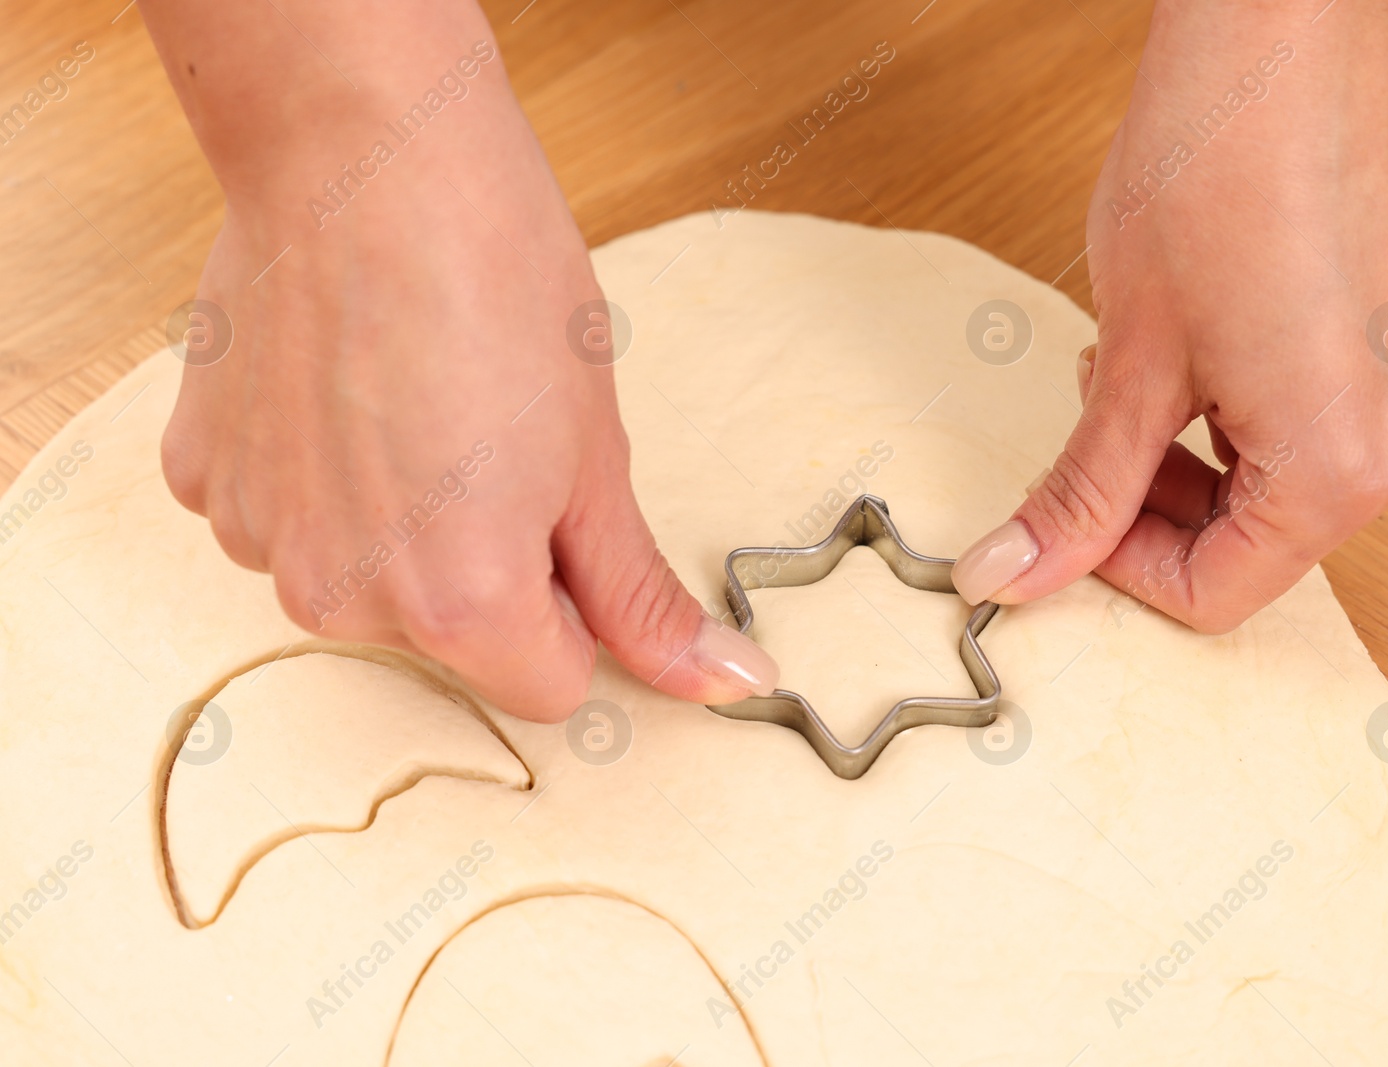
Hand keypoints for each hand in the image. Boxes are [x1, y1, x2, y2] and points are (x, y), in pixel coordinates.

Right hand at [146, 0, 776, 718]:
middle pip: (454, 641)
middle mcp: (343, 598)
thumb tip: (725, 682)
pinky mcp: (206, 482)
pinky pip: (293, 523)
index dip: (576, 610)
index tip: (569, 524)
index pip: (549, 686)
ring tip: (418, 407)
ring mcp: (260, 540)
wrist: (368, 152)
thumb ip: (640, 596)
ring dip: (402, 526)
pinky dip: (325, 482)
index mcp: (459, 604)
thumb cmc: (497, 281)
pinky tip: (345, 394)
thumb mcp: (597, 457)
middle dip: (490, 571)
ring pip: (369, 584)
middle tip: (496, 446)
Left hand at [952, 0, 1387, 630]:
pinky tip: (1213, 329)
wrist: (1283, 36)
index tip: (1065, 513)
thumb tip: (1015, 575)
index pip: (1212, 594)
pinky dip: (1255, 401)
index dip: (1120, 563)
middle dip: (1158, 498)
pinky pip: (1330, 414)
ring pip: (1287, 479)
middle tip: (1100, 418)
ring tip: (1150, 361)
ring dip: (1201, 448)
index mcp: (1341, 470)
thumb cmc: (1213, 172)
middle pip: (1256, 540)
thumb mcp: (1129, 362)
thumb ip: (1082, 490)